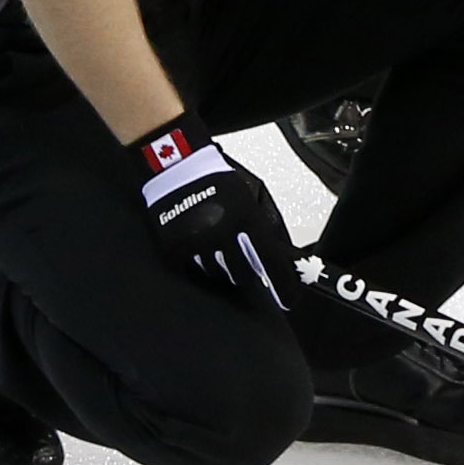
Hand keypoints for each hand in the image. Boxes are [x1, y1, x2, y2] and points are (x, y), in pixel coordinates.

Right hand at [129, 116, 294, 317]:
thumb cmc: (216, 177)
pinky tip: (204, 253)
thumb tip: (286, 254)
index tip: (289, 299)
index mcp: (245, 216)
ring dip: (225, 270)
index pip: (271, 260)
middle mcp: (221, 231)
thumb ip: (271, 223)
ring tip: (223, 252)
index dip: (283, 284)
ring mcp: (197, 241)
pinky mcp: (175, 247)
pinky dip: (202, 266)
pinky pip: (194, 271)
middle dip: (250, 276)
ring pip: (218, 275)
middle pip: (243, 274)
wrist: (174, 165)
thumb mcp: (253, 192)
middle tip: (250, 272)